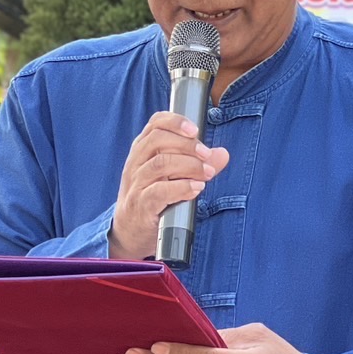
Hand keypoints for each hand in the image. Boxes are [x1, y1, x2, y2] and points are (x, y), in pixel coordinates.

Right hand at [108, 113, 229, 259]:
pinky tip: (196, 188)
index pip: (155, 124)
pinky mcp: (141, 205)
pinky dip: (182, 187)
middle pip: (157, 140)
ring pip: (160, 164)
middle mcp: (136, 163)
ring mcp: (136, 184)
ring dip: (189, 165)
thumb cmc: (153, 198)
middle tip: (207, 155)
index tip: (195, 129)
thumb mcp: (173, 176)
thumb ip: (197, 163)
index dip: (175, 121)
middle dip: (187, 144)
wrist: (130, 231)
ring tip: (207, 173)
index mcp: (143, 150)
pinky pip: (159, 192)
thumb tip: (222, 154)